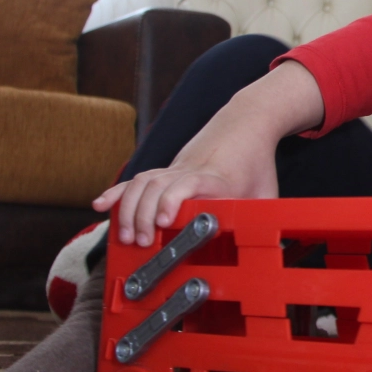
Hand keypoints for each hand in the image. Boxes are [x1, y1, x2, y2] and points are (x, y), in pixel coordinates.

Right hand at [92, 61, 324, 245]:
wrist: (246, 122)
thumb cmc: (258, 162)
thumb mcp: (269, 193)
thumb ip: (265, 220)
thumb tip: (270, 250)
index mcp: (217, 178)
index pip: (189, 185)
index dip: (173, 200)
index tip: (165, 220)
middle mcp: (190, 171)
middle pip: (157, 187)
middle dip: (143, 216)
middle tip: (141, 242)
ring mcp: (175, 167)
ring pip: (142, 182)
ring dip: (129, 209)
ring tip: (126, 236)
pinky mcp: (167, 168)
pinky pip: (137, 178)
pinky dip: (117, 192)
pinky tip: (100, 205)